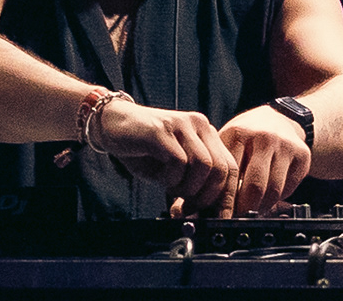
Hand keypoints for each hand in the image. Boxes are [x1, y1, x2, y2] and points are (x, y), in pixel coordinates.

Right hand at [88, 96, 236, 215]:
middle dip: (207, 197)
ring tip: (173, 193)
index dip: (227, 196)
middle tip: (189, 209)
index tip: (219, 217)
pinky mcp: (162, 130)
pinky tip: (162, 180)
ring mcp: (181, 125)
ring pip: (203, 165)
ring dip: (189, 189)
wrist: (112, 125)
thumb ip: (191, 183)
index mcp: (205, 133)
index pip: (230, 166)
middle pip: (221, 168)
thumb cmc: (143, 149)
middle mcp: (198, 125)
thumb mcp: (173, 168)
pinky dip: (172, 179)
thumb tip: (206, 212)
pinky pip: (178, 162)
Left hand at [213, 106, 314, 214]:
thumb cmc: (247, 136)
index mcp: (239, 133)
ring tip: (252, 208)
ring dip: (262, 207)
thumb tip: (201, 206)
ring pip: (274, 191)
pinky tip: (268, 195)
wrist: (280, 118)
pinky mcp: (302, 155)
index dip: (226, 200)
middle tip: (239, 216)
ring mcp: (286, 145)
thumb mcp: (227, 143)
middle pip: (255, 187)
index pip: (231, 176)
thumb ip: (218, 170)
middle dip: (245, 209)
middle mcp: (264, 137)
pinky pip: (288, 189)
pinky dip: (278, 198)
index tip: (223, 215)